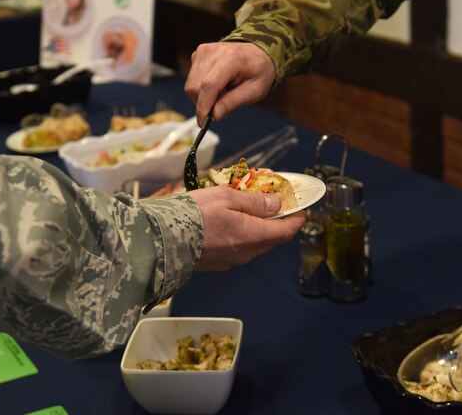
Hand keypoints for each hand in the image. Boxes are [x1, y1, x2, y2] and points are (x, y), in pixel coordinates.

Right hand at [184, 42, 275, 124]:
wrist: (257, 53)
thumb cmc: (258, 71)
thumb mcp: (254, 91)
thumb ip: (233, 102)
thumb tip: (214, 115)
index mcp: (231, 59)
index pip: (209, 85)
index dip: (203, 106)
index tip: (203, 122)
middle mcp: (214, 52)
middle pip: (196, 87)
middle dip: (204, 103)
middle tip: (220, 106)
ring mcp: (204, 51)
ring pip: (191, 85)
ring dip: (202, 96)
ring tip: (220, 93)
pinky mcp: (198, 54)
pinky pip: (191, 79)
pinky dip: (200, 88)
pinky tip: (215, 84)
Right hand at [188, 186, 305, 270]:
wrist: (162, 239)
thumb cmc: (194, 215)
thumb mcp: (227, 197)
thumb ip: (255, 202)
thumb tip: (277, 204)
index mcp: (254, 236)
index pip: (287, 230)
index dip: (297, 217)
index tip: (300, 206)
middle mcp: (246, 253)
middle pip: (272, 238)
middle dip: (276, 219)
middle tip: (271, 200)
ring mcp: (231, 261)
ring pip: (254, 243)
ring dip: (257, 226)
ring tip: (246, 206)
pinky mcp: (216, 263)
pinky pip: (237, 248)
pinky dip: (241, 234)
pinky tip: (228, 220)